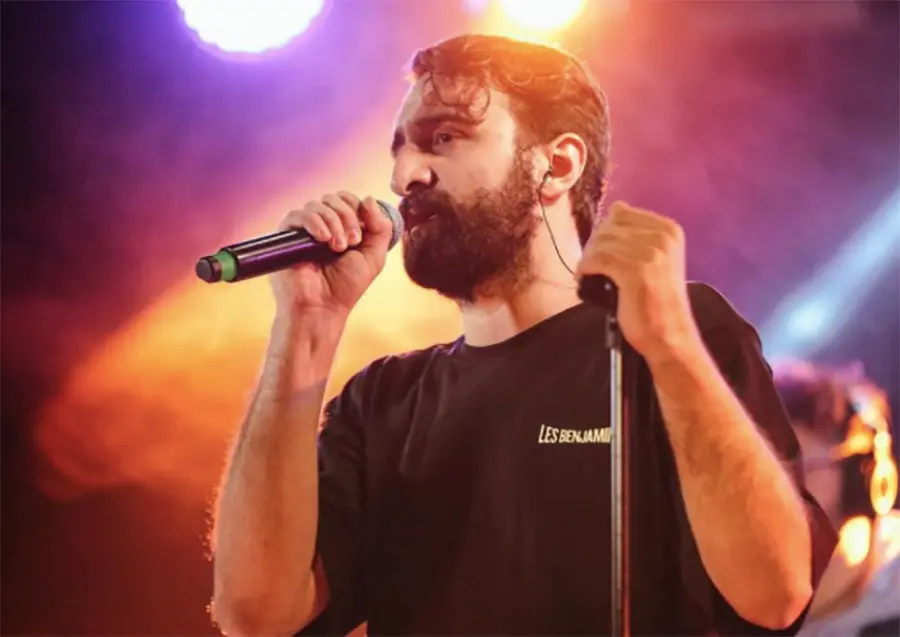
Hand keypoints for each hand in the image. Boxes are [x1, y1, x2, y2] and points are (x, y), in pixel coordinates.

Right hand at [271, 192, 393, 319]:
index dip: (358, 209)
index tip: (361, 235)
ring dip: (334, 222)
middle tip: (352, 242)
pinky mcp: (285, 236)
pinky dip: (315, 222)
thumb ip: (380, 227)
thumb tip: (368, 198)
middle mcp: (321, 226)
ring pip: (317, 205)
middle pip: (334, 199)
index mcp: (340, 227)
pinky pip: (298, 214)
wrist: (322, 308)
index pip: (347, 200)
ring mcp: (302, 230)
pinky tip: (323, 239)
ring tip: (337, 247)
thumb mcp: (374, 256)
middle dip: (348, 216)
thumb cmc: (346, 287)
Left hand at [575, 201, 700, 360]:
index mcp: (669, 230)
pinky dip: (585, 269)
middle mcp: (663, 237)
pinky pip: (597, 260)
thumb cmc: (656, 301)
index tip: (600, 252)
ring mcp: (651, 253)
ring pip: (601, 243)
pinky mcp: (636, 272)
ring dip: (587, 259)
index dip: (604, 232)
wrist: (669, 335)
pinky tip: (583, 280)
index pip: (622, 213)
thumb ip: (636, 235)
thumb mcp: (654, 260)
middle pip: (609, 227)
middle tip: (590, 266)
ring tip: (586, 275)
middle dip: (593, 245)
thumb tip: (616, 206)